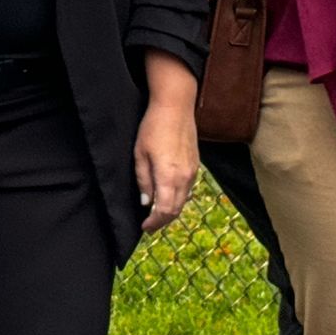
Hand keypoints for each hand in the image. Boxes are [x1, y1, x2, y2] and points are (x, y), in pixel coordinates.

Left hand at [133, 52, 198, 232]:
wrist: (176, 106)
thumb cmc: (153, 127)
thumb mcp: (140, 154)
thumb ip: (144, 181)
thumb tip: (146, 202)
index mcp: (169, 176)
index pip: (165, 211)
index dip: (154, 223)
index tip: (144, 228)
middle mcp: (185, 177)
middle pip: (176, 210)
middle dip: (162, 221)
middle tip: (149, 226)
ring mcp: (193, 171)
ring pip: (183, 200)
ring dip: (170, 210)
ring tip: (156, 214)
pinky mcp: (195, 165)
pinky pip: (187, 189)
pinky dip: (177, 198)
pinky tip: (167, 197)